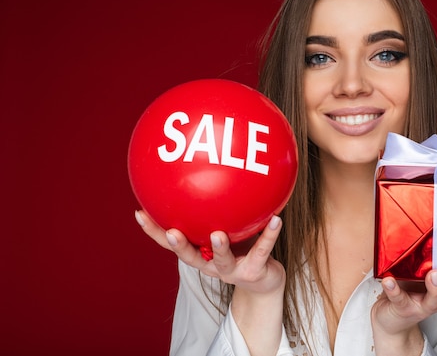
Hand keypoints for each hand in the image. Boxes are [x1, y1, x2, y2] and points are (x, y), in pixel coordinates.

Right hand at [134, 209, 284, 293]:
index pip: (171, 243)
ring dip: (219, 247)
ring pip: (223, 260)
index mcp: (199, 254)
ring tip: (218, 234)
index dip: (154, 231)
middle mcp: (211, 265)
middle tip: (171, 232)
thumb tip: (201, 174)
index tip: (140, 213)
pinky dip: (269, 234)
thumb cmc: (241, 249)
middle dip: (179, 245)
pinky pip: (263, 250)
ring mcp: (232, 270)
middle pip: (190, 257)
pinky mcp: (255, 271)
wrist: (264, 282)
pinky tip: (276, 218)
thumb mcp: (225, 229)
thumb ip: (212, 211)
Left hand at [370, 270, 436, 355]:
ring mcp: (420, 303)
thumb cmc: (411, 290)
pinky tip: (389, 280)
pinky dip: (393, 289)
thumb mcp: (427, 273)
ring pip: (433, 298)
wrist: (389, 317)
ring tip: (436, 274)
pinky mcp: (400, 305)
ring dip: (436, 287)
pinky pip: (397, 297)